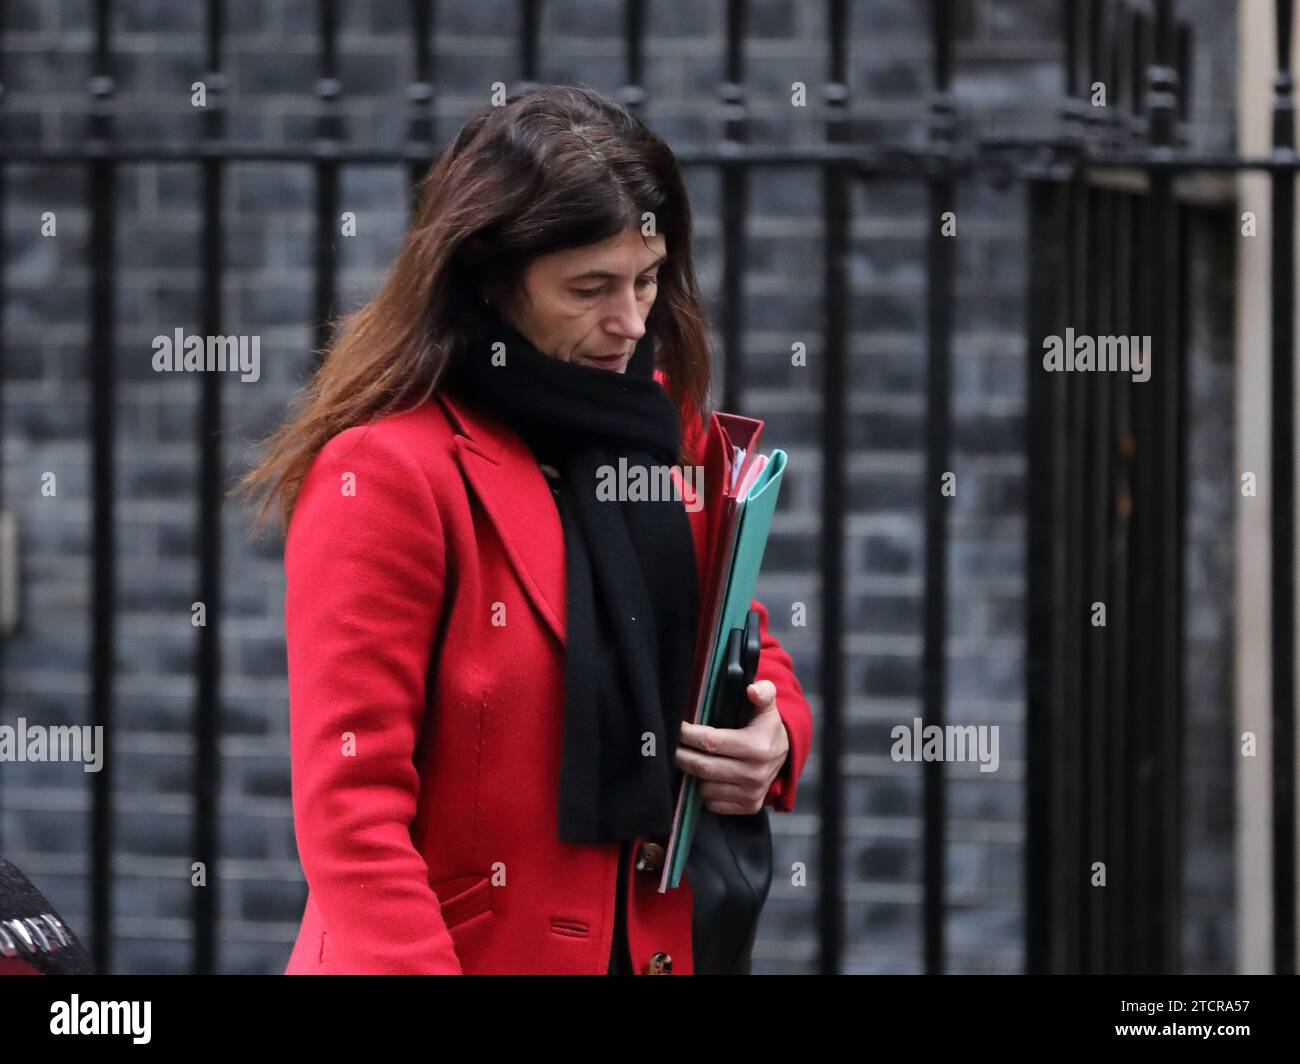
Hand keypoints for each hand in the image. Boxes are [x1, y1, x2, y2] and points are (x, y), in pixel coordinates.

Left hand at [675, 680, 789, 814]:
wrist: (785, 756)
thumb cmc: (767, 727)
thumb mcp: (767, 707)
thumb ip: (763, 692)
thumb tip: (752, 690)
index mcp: (757, 747)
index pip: (710, 742)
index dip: (688, 735)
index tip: (676, 727)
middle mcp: (755, 774)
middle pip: (703, 767)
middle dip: (681, 756)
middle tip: (670, 745)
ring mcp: (752, 793)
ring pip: (705, 788)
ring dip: (691, 775)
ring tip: (686, 759)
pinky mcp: (749, 806)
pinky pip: (713, 804)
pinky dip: (703, 792)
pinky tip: (702, 777)